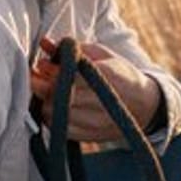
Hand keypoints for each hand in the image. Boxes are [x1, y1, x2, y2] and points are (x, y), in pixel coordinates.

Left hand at [29, 36, 161, 141]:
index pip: (71, 76)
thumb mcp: (103, 55)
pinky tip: (55, 106)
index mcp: (109, 76)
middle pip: (60, 97)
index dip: (51, 72)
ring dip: (45, 102)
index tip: (40, 66)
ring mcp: (98, 123)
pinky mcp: (91, 137)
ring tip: (47, 91)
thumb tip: (45, 44)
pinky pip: (61, 129)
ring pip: (56, 115)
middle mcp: (104, 103)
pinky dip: (52, 117)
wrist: (144, 106)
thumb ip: (74, 48)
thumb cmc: (120, 74)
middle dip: (42, 87)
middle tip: (36, 78)